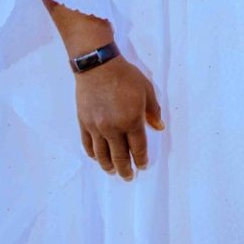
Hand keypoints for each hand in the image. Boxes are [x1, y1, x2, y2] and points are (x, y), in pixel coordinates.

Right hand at [74, 57, 163, 179]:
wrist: (98, 66)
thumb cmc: (125, 76)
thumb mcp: (146, 90)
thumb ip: (153, 111)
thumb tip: (159, 128)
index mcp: (131, 120)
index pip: (138, 147)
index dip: (141, 159)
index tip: (142, 166)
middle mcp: (113, 128)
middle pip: (119, 156)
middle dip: (125, 168)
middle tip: (128, 177)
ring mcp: (96, 127)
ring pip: (102, 154)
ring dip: (108, 166)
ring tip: (113, 172)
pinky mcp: (84, 123)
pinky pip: (88, 144)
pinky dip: (93, 154)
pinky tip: (97, 158)